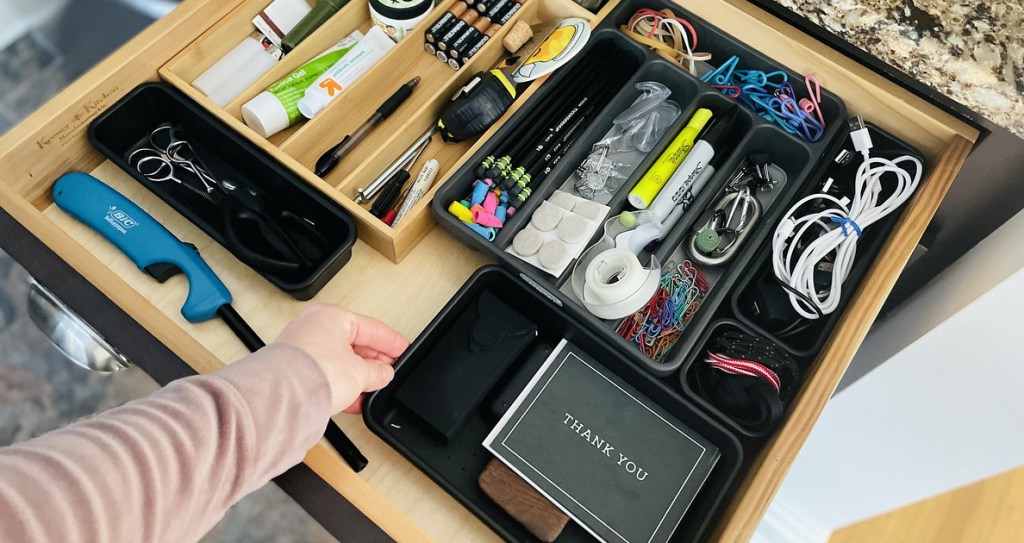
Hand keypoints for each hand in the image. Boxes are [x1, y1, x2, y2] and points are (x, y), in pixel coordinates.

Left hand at [275, 303, 408, 413]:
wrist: (282, 397)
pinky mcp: (294, 369)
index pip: (371, 327)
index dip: (391, 342)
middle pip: (354, 344)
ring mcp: (301, 348)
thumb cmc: (314, 372)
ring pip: (339, 361)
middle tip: (389, 372)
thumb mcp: (360, 372)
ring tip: (372, 389)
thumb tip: (384, 373)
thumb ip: (378, 371)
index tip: (403, 349)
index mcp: (332, 316)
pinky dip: (341, 385)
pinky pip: (326, 374)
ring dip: (357, 377)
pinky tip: (353, 399)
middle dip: (373, 362)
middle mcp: (313, 327)